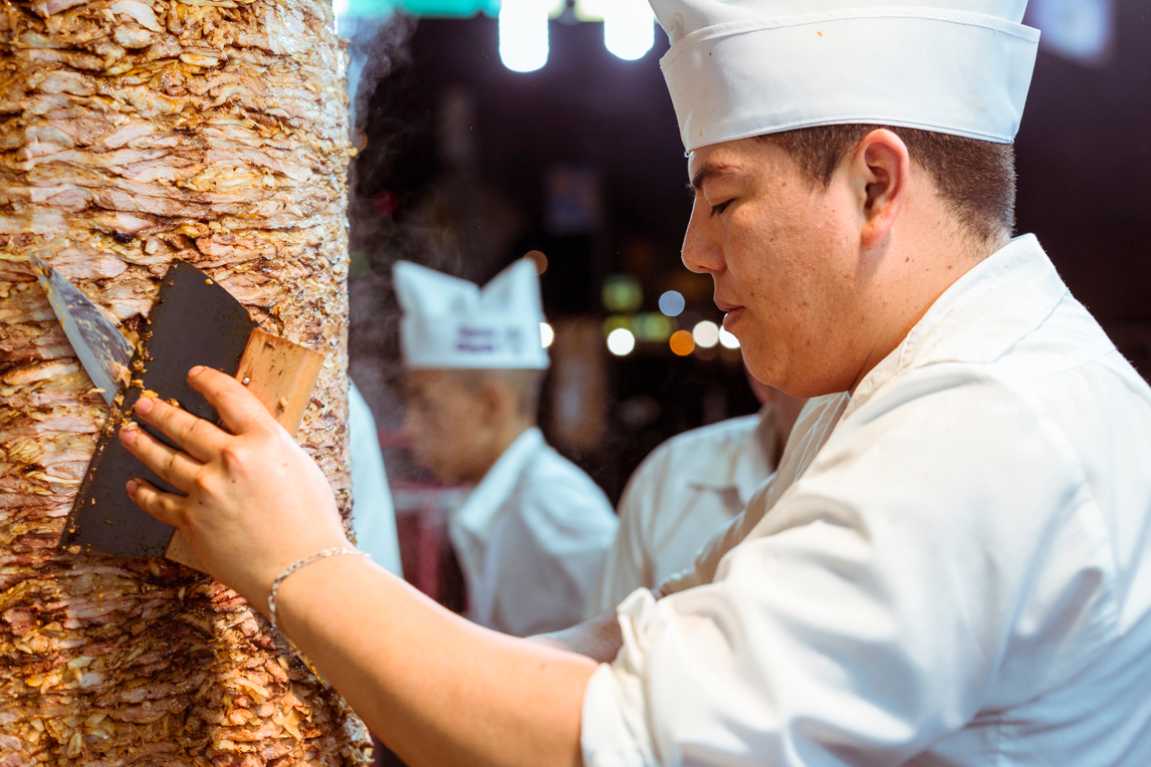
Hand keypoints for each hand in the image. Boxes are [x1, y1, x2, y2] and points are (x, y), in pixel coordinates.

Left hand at [118, 366, 350, 609]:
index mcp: (264, 439)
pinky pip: (158, 501)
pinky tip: (134, 485)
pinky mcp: (191, 520)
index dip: (208, 381)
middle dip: (161, 412)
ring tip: (128, 434)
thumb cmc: (313, 522)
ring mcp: (206, 489)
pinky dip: (143, 493)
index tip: (194, 375)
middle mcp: (231, 458)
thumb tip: (250, 438)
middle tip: (144, 405)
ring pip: (164, 459)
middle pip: (186, 425)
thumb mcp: (301, 467)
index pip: (229, 396)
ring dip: (142, 444)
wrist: (301, 568)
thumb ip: (271, 448)